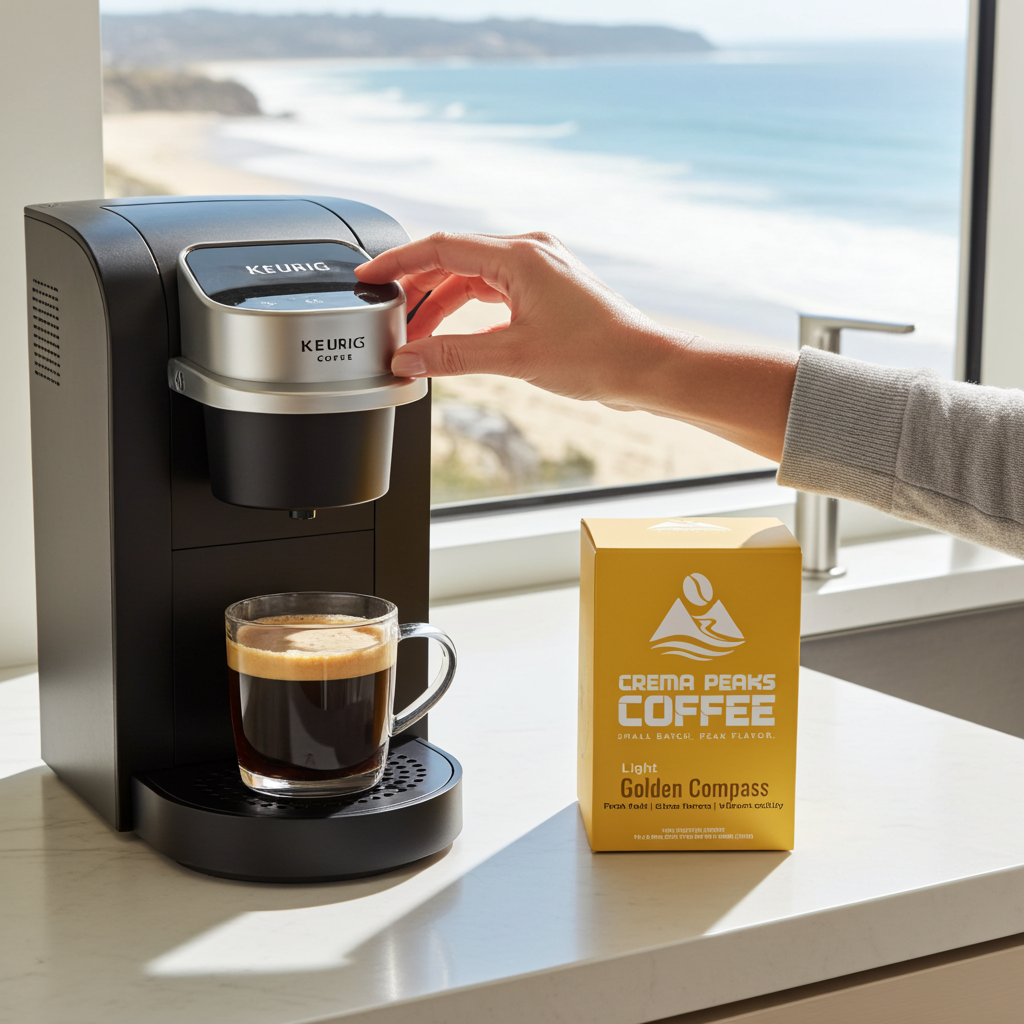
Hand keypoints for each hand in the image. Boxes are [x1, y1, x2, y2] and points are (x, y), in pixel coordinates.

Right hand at [354, 231, 677, 410]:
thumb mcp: (514, 356)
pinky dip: (469, 310)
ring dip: (443, 303)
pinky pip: (495, 291)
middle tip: (389, 314)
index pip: (440, 248)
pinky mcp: (549, 290)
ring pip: (474, 277)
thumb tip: (408, 359)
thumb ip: (453, 356)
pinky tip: (457, 335)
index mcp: (519, 256)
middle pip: (455, 260)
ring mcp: (541, 270)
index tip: (369, 275)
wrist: (646, 367)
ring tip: (418, 333)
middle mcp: (530, 253)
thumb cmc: (598, 354)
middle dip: (418, 287)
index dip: (399, 262)